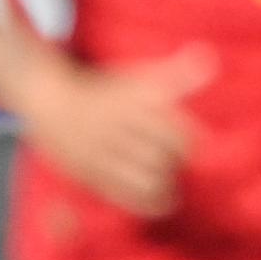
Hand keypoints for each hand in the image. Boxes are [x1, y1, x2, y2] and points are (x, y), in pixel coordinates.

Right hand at [9, 45, 214, 217]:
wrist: (49, 101)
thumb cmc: (104, 90)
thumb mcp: (137, 78)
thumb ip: (177, 73)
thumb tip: (210, 56)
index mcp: (128, 102)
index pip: (173, 131)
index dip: (189, 141)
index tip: (190, 143)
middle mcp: (112, 126)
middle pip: (159, 156)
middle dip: (173, 162)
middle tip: (174, 160)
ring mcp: (99, 151)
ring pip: (145, 178)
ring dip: (163, 182)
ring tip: (168, 179)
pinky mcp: (89, 172)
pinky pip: (124, 195)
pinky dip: (150, 202)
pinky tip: (163, 201)